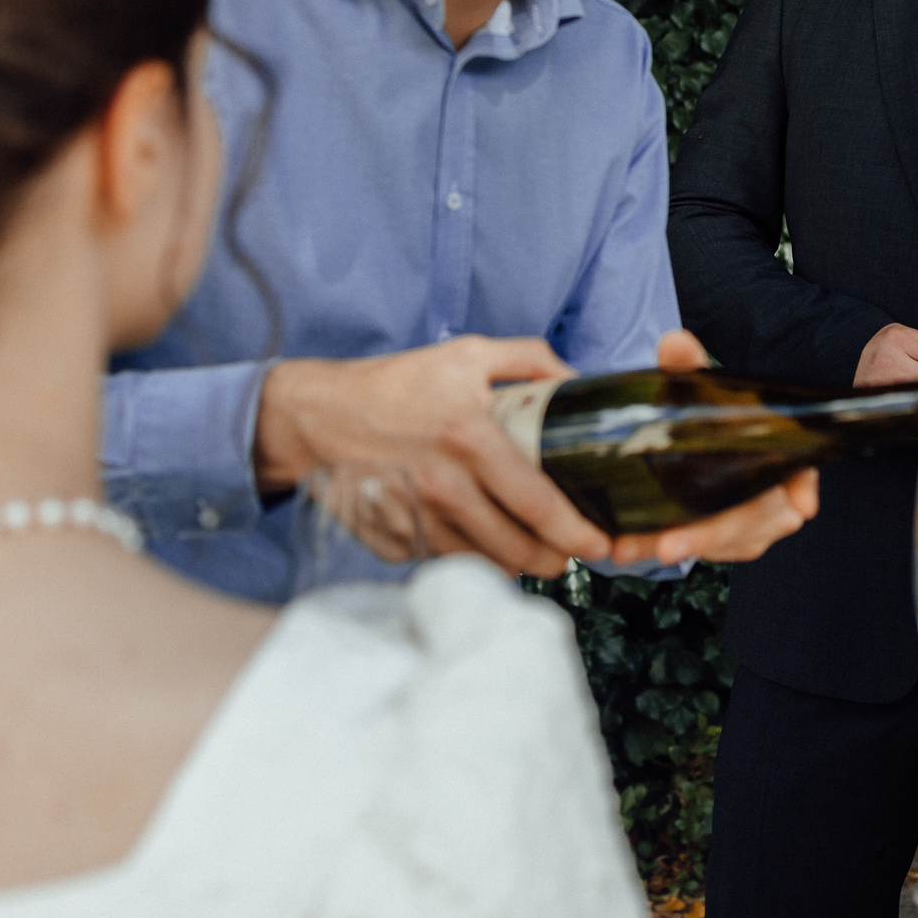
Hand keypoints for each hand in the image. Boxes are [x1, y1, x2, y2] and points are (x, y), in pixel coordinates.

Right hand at [258, 336, 610, 576]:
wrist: (317, 417)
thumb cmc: (394, 384)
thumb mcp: (465, 354)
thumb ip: (529, 360)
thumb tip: (578, 381)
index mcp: (470, 440)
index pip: (537, 504)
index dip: (576, 532)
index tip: (600, 543)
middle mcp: (445, 488)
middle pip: (517, 549)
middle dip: (554, 558)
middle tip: (570, 552)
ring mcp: (418, 521)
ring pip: (485, 563)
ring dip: (515, 562)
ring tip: (532, 549)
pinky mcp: (396, 542)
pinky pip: (447, 561)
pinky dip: (470, 557)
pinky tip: (480, 539)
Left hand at [606, 326, 821, 563]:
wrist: (675, 431)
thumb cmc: (699, 407)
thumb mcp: (692, 383)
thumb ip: (686, 366)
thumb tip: (675, 343)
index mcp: (781, 448)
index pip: (801, 470)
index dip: (803, 489)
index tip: (800, 505)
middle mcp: (772, 489)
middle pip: (757, 519)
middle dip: (712, 534)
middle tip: (667, 546)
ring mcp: (750, 519)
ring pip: (730, 542)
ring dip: (685, 547)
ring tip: (636, 548)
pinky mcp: (722, 537)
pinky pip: (704, 551)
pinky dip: (667, 548)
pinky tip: (630, 547)